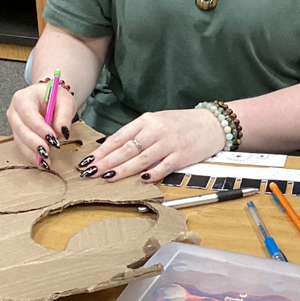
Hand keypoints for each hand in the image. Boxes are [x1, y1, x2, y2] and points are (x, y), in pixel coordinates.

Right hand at [6, 82, 77, 169]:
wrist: (48, 98)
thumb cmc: (55, 96)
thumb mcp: (65, 101)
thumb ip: (64, 115)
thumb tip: (61, 132)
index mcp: (24, 97)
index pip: (28, 113)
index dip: (39, 127)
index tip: (52, 137)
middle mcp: (15, 110)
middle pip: (21, 128)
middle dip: (33, 142)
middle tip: (46, 151)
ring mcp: (14, 123)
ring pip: (20, 140)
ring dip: (32, 152)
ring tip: (45, 161)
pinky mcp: (17, 134)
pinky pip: (22, 146)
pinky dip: (32, 156)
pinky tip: (42, 162)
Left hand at [78, 108, 225, 182]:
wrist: (212, 123)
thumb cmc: (182, 124)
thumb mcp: (157, 121)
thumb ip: (137, 134)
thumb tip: (112, 149)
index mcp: (147, 120)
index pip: (119, 137)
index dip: (102, 151)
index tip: (88, 161)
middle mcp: (156, 130)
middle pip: (126, 149)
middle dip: (106, 162)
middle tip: (90, 172)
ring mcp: (169, 143)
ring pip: (141, 159)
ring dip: (122, 170)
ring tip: (107, 177)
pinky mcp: (182, 155)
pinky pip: (163, 167)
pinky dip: (151, 174)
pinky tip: (140, 180)